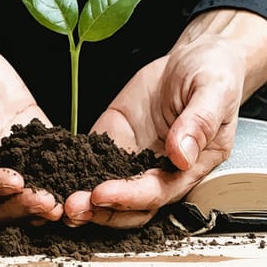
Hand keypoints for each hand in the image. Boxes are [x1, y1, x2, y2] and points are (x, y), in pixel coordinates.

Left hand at [63, 10, 266, 228]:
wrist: (196, 55)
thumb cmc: (214, 73)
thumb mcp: (213, 90)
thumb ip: (199, 122)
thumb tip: (182, 155)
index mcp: (192, 165)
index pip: (159, 193)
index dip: (131, 197)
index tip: (104, 194)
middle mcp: (162, 168)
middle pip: (130, 204)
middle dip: (101, 210)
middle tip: (73, 206)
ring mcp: (136, 156)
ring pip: (109, 189)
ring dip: (85, 199)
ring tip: (58, 200)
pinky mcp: (114, 139)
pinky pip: (92, 159)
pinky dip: (72, 169)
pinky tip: (52, 172)